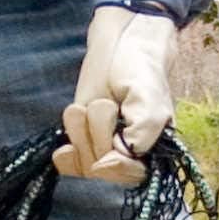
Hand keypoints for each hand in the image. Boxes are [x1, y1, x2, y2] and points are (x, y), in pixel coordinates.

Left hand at [52, 5, 176, 184]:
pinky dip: (66, 153)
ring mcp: (102, 151)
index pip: (131, 174)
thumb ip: (140, 136)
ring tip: (89, 106)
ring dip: (80, 131)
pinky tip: (65, 146)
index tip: (108, 145)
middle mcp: (128, 156)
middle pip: (102, 170)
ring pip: (84, 163)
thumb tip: (104, 167)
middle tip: (104, 104)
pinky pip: (69, 165)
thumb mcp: (150, 102)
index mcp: (153, 149)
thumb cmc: (141, 71)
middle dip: (97, 136)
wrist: (121, 45)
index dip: (115, 165)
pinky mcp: (82, 143)